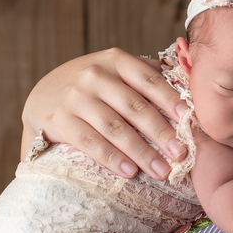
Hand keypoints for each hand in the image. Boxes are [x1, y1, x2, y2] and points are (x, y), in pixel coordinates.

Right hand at [22, 48, 187, 178]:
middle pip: (134, 107)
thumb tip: (188, 83)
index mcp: (115, 60)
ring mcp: (76, 97)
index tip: (188, 119)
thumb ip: (146, 74)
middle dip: (161, 132)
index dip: (170, 100)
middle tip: (181, 153)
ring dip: (141, 152)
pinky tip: (130, 172)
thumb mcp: (116, 69)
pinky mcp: (60, 120)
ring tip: (161, 170)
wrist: (43, 94)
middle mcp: (95, 75)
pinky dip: (112, 158)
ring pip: (114, 128)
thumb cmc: (93, 85)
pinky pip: (90, 142)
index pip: (149, 80)